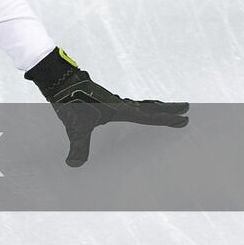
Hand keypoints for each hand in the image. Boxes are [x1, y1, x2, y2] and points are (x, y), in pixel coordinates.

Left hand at [25, 47, 188, 166]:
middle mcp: (118, 104)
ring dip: (153, 106)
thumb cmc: (68, 101)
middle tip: (186, 106)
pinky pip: (127, 103)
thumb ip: (78, 147)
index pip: (148, 116)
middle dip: (167, 108)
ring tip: (165, 106)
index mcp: (118, 110)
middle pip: (149, 106)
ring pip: (139, 103)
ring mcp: (111, 100)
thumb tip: (73, 164)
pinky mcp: (102, 98)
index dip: (166, 119)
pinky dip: (138, 106)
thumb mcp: (75, 128)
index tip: (183, 118)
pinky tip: (133, 108)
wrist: (57, 80)